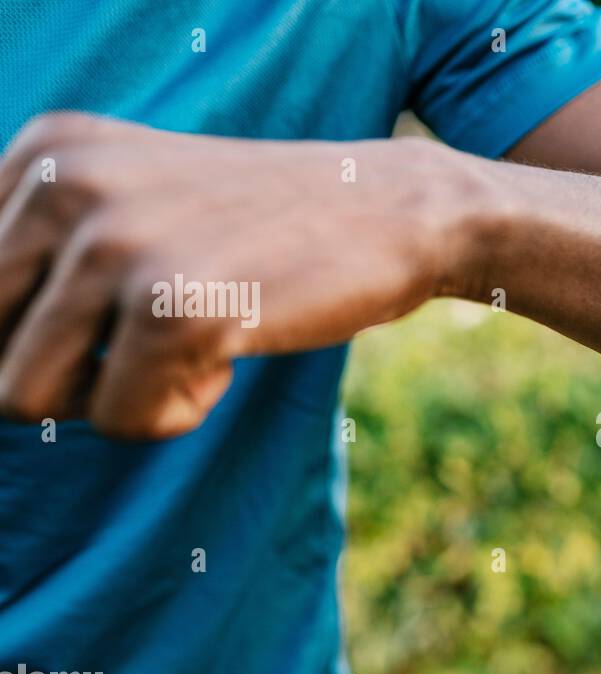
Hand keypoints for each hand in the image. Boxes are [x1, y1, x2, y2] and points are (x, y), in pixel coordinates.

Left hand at [0, 112, 483, 438]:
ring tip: (194, 344)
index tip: (117, 319)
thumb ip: (50, 253)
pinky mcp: (176, 309)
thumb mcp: (139, 204)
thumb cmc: (269, 228)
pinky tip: (234, 353)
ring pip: (28, 398)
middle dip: (70, 376)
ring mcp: (117, 244)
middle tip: (156, 338)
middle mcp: (64, 185)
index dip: (37, 337)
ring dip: (120, 397)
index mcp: (45, 153)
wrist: (394, 210)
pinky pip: (122, 422)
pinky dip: (181, 411)